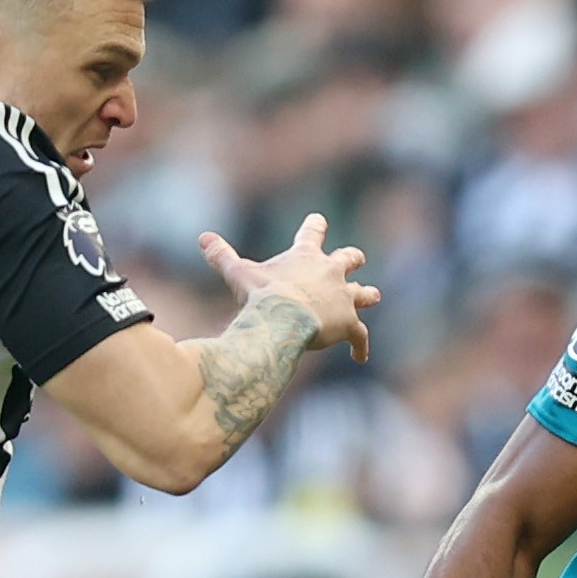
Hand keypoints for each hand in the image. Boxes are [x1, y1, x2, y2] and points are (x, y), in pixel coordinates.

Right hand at [202, 212, 379, 363]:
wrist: (282, 319)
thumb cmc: (261, 295)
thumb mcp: (239, 273)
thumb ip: (222, 256)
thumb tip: (203, 238)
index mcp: (306, 256)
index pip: (312, 231)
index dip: (315, 226)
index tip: (319, 221)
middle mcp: (331, 272)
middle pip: (348, 258)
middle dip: (351, 258)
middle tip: (357, 257)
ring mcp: (344, 298)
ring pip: (364, 294)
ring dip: (368, 295)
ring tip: (374, 296)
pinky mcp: (349, 323)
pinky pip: (360, 336)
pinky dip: (360, 346)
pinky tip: (360, 357)